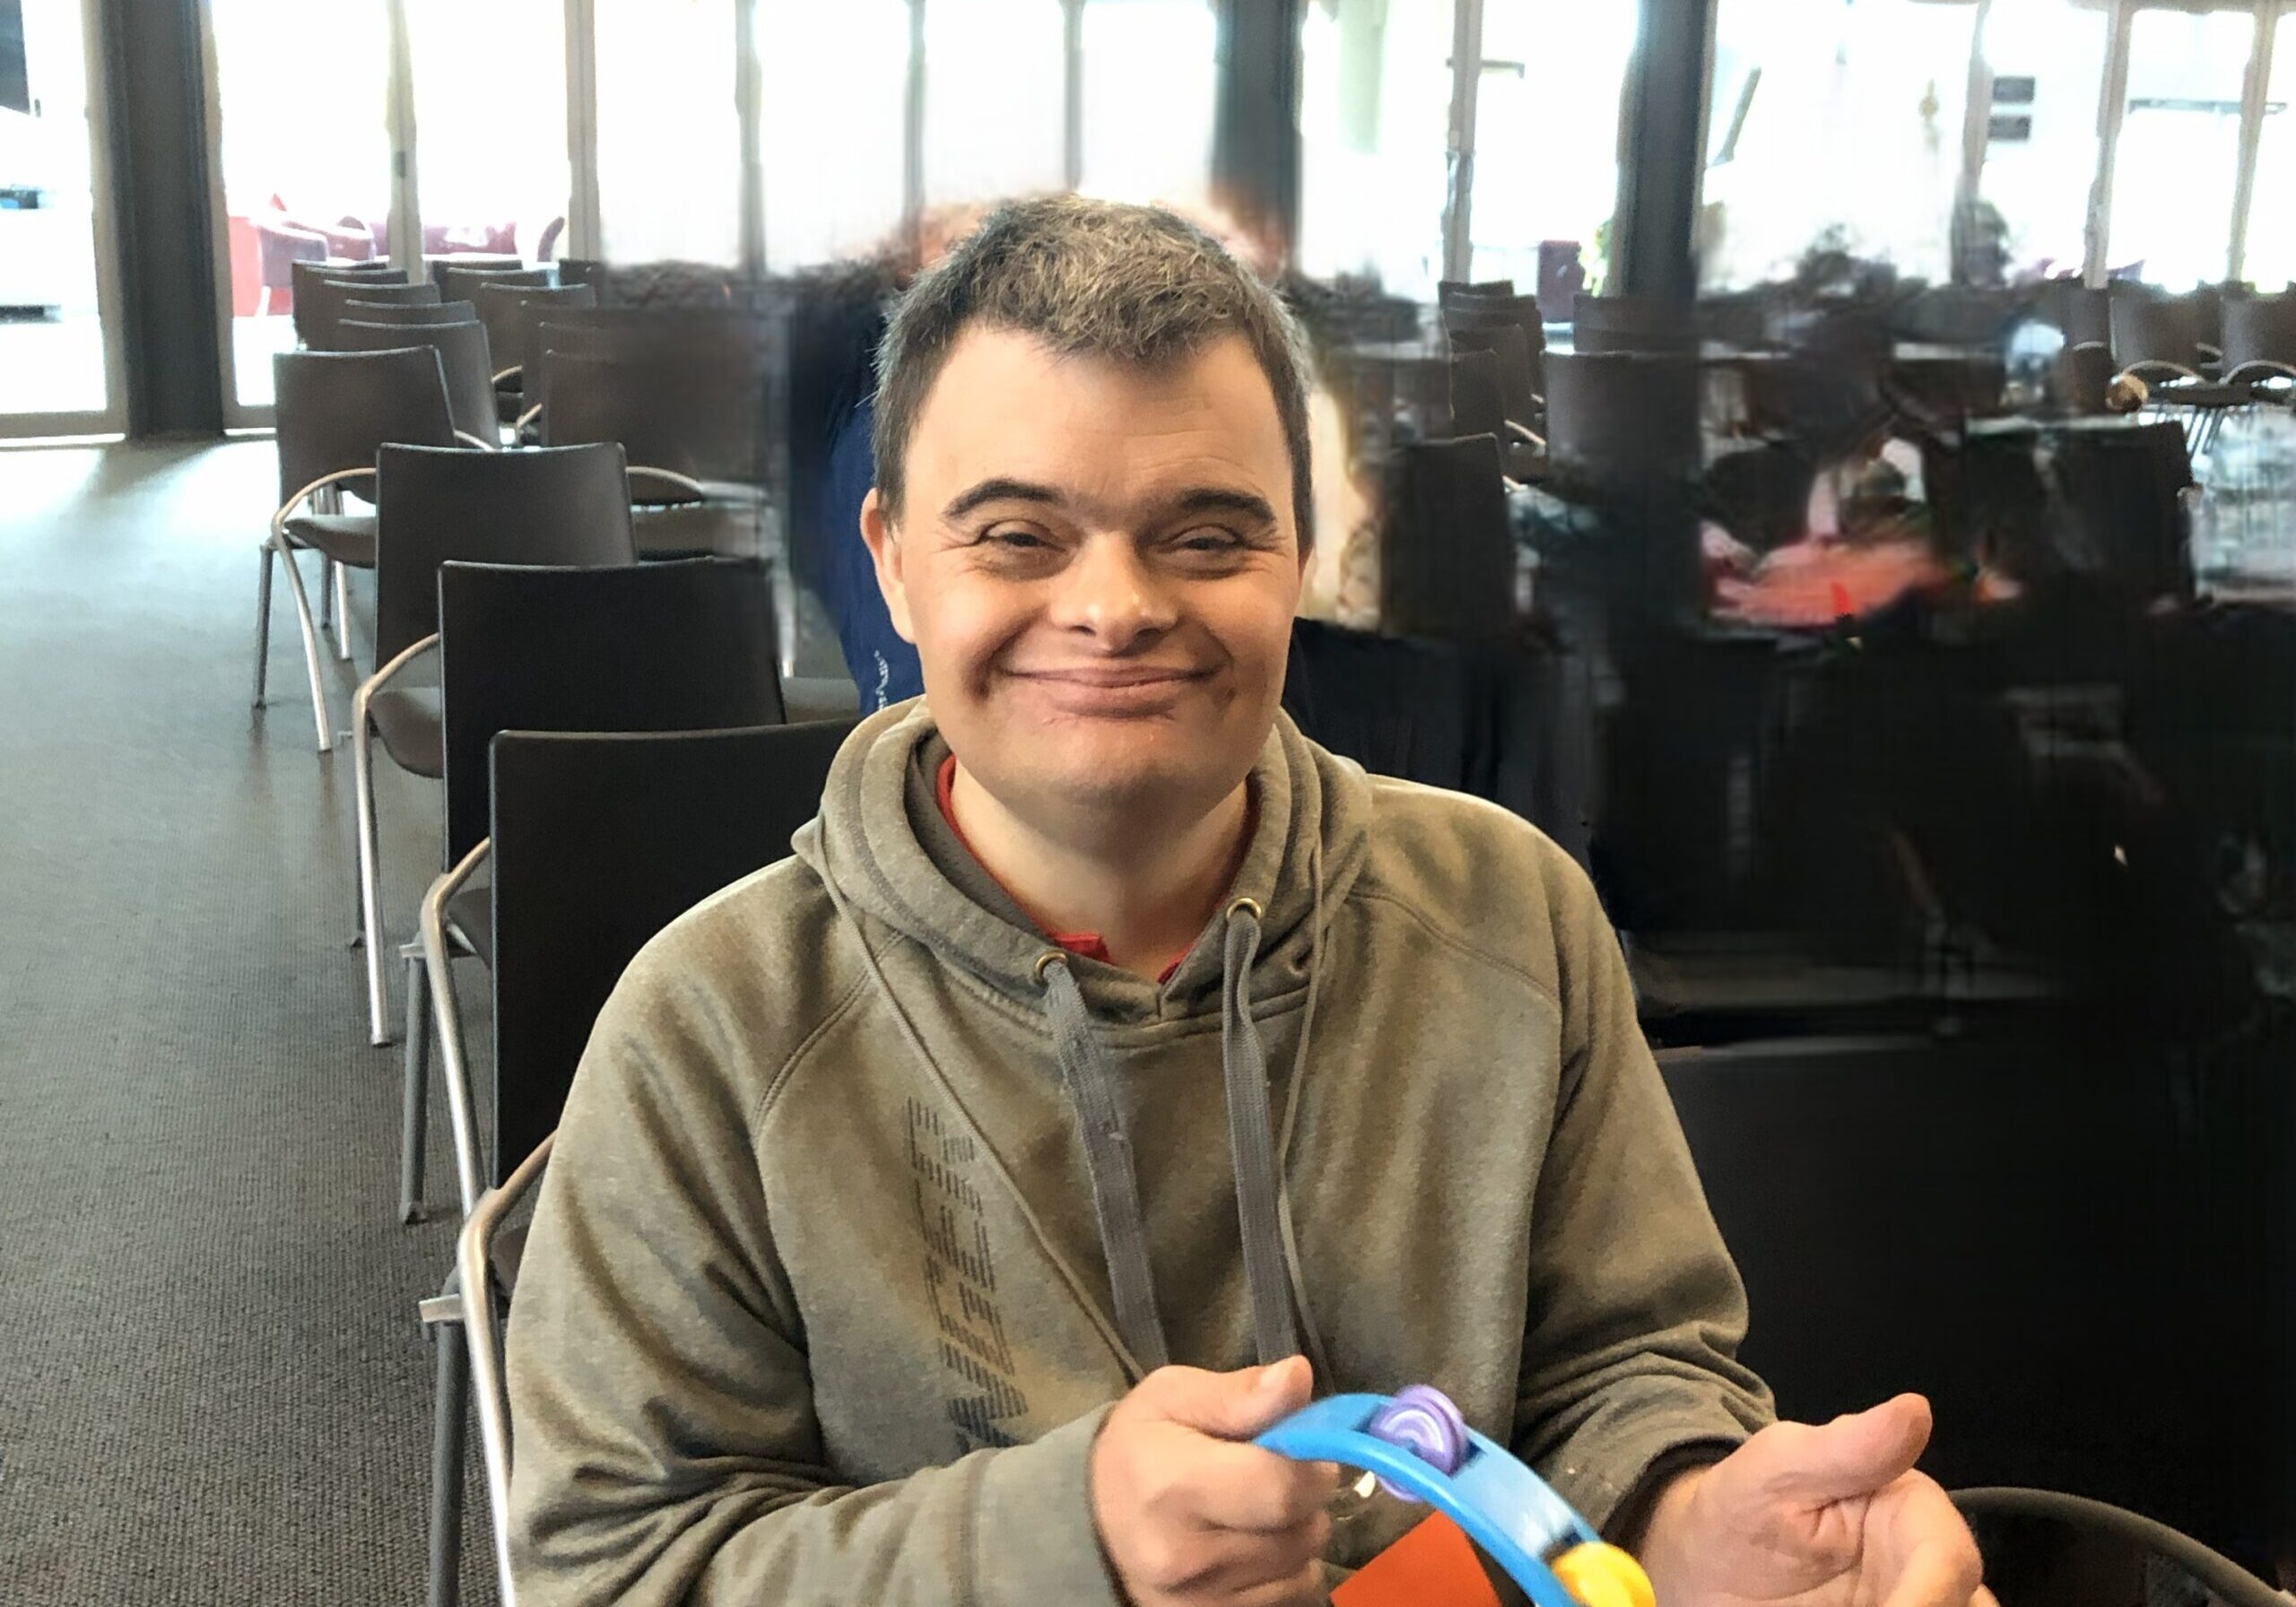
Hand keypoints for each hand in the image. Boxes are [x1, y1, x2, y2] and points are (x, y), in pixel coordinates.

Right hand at [1090, 1355, 1337, 1605]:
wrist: (1090, 1523)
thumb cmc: (1138, 1447)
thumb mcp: (1173, 1397)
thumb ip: (1238, 1392)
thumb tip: (1297, 1377)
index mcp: (1174, 1486)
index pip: (1281, 1487)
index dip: (1311, 1463)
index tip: (1303, 1446)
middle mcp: (1189, 1556)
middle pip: (1301, 1530)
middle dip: (1308, 1495)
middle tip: (1279, 1471)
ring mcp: (1202, 1601)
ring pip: (1304, 1565)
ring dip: (1299, 1531)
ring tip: (1260, 1507)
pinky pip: (1293, 1595)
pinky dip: (1287, 1567)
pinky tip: (1255, 1543)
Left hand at [1636, 1395, 1992, 1606]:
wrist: (1706, 1567)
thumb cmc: (1744, 1505)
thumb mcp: (1778, 1467)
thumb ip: (1847, 1446)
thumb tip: (1915, 1409)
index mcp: (1911, 1511)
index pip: (1948, 1558)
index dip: (1930, 1595)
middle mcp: (1927, 1566)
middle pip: (1966, 1605)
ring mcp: (1913, 1601)